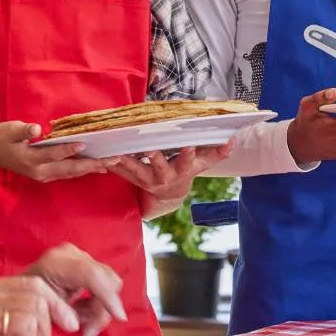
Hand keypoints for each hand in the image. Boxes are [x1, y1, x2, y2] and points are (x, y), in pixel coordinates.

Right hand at [0, 121, 116, 181]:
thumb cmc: (0, 138)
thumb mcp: (9, 130)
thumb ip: (23, 130)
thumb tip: (37, 129)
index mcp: (31, 159)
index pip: (53, 154)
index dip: (68, 149)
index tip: (84, 144)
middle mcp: (39, 171)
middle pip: (69, 169)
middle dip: (91, 165)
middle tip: (112, 160)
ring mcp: (43, 175)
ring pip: (71, 173)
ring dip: (90, 168)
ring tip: (109, 164)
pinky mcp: (45, 174)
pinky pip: (67, 173)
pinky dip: (82, 169)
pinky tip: (94, 166)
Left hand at [26, 242, 126, 335]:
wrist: (20, 291)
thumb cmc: (28, 301)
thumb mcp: (44, 310)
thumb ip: (66, 315)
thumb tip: (86, 328)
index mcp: (58, 262)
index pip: (93, 275)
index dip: (108, 297)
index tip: (119, 317)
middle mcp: (72, 254)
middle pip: (106, 280)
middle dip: (103, 309)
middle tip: (88, 331)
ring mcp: (79, 256)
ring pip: (109, 283)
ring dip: (100, 308)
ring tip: (82, 323)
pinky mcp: (84, 263)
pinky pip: (103, 284)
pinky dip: (96, 302)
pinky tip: (81, 311)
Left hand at [109, 144, 232, 201]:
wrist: (169, 195)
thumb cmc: (185, 172)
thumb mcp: (201, 165)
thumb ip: (216, 153)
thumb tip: (232, 141)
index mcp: (180, 171)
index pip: (186, 161)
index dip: (187, 154)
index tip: (188, 145)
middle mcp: (163, 176)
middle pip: (158, 167)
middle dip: (154, 157)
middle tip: (149, 147)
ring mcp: (146, 179)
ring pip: (135, 170)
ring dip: (125, 162)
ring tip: (116, 152)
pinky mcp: (132, 179)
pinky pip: (121, 172)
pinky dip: (112, 165)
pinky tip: (103, 155)